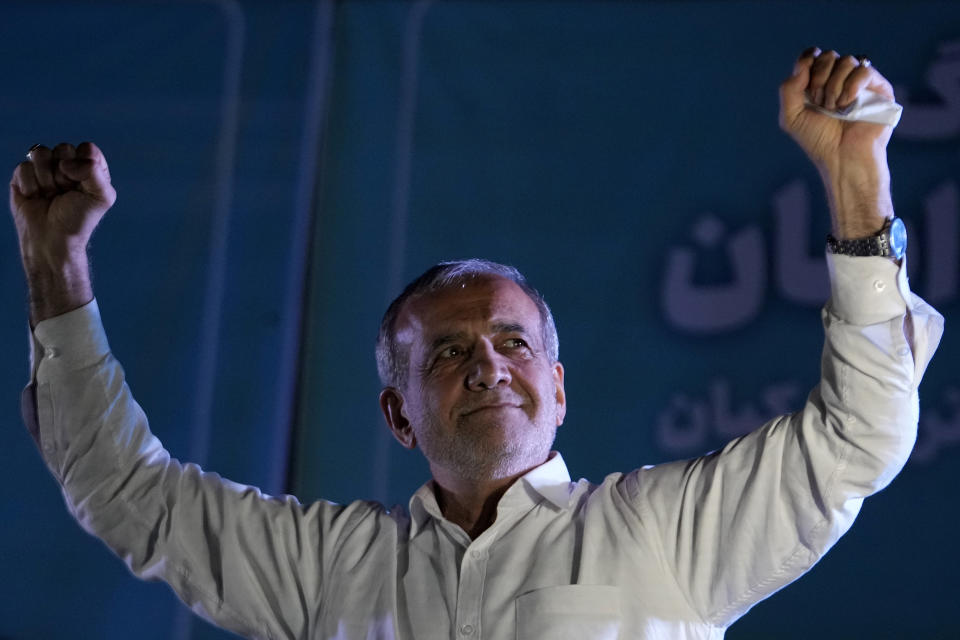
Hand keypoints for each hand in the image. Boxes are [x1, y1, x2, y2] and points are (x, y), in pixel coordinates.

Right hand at [10, 142, 115, 267]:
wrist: (52, 239)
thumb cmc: (79, 219)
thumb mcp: (101, 197)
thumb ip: (94, 171)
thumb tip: (66, 162)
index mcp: (90, 167)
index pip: (87, 149)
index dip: (83, 166)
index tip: (83, 186)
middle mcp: (68, 164)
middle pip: (63, 148)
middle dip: (64, 175)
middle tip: (66, 193)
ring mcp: (44, 168)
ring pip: (40, 153)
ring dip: (46, 179)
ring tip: (51, 195)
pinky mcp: (23, 175)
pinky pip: (23, 166)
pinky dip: (30, 185)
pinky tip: (35, 197)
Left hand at [779, 47, 894, 172]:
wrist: (842, 157)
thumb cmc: (818, 140)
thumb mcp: (791, 117)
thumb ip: (788, 89)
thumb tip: (803, 64)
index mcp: (817, 83)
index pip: (812, 56)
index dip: (807, 60)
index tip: (804, 79)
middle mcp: (839, 79)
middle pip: (828, 56)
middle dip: (818, 78)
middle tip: (819, 102)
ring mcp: (859, 83)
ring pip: (846, 61)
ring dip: (834, 86)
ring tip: (834, 108)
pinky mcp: (878, 87)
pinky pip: (864, 71)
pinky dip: (851, 87)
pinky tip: (847, 105)